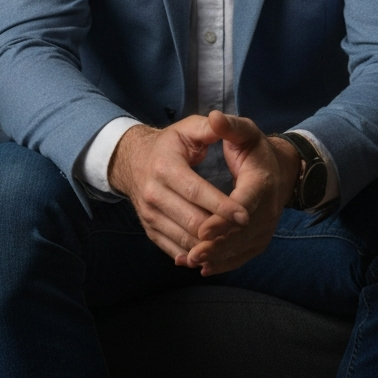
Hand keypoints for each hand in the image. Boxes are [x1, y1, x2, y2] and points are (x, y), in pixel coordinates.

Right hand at [109, 118, 249, 264]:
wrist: (131, 160)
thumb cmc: (168, 145)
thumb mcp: (186, 130)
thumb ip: (208, 128)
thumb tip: (221, 121)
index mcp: (164, 167)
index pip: (195, 191)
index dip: (221, 206)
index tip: (245, 216)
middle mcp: (152, 193)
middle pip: (192, 221)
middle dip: (221, 231)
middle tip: (246, 235)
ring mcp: (149, 214)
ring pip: (185, 239)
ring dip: (211, 247)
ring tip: (235, 246)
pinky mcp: (149, 229)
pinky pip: (174, 249)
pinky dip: (194, 256)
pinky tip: (213, 253)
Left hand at [183, 111, 299, 275]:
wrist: (278, 170)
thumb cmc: (254, 148)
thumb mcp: (245, 131)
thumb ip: (230, 126)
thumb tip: (215, 117)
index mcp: (262, 183)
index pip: (243, 205)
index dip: (223, 218)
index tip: (203, 228)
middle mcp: (268, 210)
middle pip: (242, 233)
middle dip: (217, 244)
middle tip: (192, 252)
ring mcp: (265, 228)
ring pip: (241, 249)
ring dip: (217, 258)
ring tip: (190, 261)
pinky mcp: (258, 240)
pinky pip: (241, 256)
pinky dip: (222, 263)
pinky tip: (200, 267)